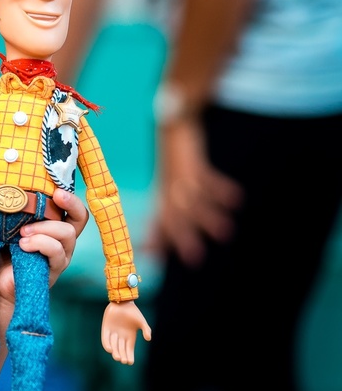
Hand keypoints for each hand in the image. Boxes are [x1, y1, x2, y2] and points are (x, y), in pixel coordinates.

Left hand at [1, 187, 84, 293]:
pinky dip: (40, 244)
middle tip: (51, 200)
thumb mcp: (2, 226)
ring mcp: (60, 256)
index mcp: (52, 226)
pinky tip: (23, 245)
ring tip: (22, 233)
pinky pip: (56, 253)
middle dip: (68, 205)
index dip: (71, 198)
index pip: (73, 209)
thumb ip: (4, 209)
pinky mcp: (53, 270)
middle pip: (79, 219)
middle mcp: (61, 241)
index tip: (57, 191)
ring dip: (45, 228)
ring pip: (67, 234)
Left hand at [101, 300, 151, 364]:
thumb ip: (146, 330)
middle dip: (122, 356)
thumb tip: (149, 339)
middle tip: (123, 360)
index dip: (129, 356)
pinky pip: (105, 339)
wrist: (123, 302)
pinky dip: (107, 344)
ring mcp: (113, 333)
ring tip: (117, 357)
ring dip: (115, 352)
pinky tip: (110, 349)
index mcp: (130, 337)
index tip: (130, 362)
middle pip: (121, 349)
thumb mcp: (141, 322)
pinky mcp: (106, 329)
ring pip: (113, 346)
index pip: (129, 350)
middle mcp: (121, 337)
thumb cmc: (133, 312)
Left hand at [147, 118, 241, 266]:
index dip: (155, 242)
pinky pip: (208, 179)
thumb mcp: (168, 189)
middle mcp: (170, 191)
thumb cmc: (174, 167)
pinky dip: (222, 189)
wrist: (174, 130)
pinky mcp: (193, 163)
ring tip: (226, 234)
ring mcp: (181, 178)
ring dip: (209, 217)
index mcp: (164, 199)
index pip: (158, 224)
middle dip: (183, 238)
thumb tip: (157, 243)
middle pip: (174, 217)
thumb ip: (166, 215)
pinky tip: (237, 200)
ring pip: (194, 201)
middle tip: (195, 260)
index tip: (153, 260)